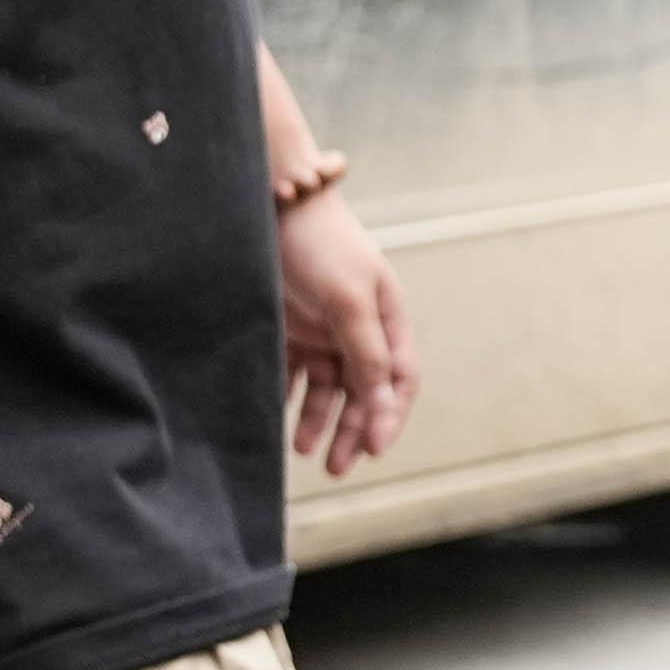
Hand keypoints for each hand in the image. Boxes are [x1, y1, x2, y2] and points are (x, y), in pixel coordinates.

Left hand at [277, 181, 417, 474]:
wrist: (271, 202)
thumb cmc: (319, 245)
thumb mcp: (350, 301)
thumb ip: (367, 354)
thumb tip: (382, 405)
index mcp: (386, 317)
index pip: (398, 379)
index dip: (388, 416)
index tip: (373, 450)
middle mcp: (357, 328)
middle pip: (362, 391)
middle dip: (351, 430)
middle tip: (336, 467)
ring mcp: (321, 328)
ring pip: (326, 388)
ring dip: (317, 421)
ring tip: (300, 448)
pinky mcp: (287, 327)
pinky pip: (290, 374)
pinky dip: (286, 397)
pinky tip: (275, 414)